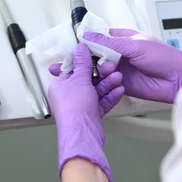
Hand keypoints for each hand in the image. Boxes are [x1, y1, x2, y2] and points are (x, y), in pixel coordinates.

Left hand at [48, 43, 124, 181]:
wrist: (82, 134)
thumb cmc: (74, 107)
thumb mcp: (79, 79)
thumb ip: (82, 63)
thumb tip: (80, 47)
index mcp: (60, 85)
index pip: (73, 68)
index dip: (85, 61)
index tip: (97, 54)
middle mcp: (69, 95)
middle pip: (87, 79)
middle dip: (102, 73)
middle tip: (112, 67)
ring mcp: (81, 105)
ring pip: (97, 91)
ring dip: (108, 84)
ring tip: (119, 78)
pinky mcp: (91, 114)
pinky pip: (102, 102)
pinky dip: (111, 96)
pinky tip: (120, 90)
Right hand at [83, 29, 181, 103]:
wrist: (178, 81)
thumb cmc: (164, 58)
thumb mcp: (134, 45)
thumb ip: (109, 43)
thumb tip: (88, 36)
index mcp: (124, 39)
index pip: (101, 37)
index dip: (89, 40)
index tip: (77, 44)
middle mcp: (121, 53)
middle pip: (97, 54)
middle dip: (89, 57)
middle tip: (79, 61)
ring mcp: (121, 69)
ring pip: (100, 69)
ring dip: (97, 70)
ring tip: (102, 71)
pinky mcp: (122, 84)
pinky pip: (107, 83)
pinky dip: (103, 82)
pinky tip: (104, 81)